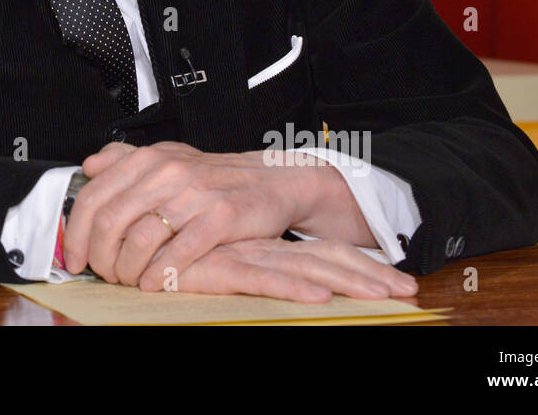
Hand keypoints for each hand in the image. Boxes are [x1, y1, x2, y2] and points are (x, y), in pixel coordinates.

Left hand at [62, 140, 414, 297]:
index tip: (74, 256)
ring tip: (127, 280)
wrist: (274, 180)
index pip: (94, 196)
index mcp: (149, 159)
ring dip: (126, 270)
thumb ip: (126, 159)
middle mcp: (167, 172)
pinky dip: (158, 274)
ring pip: (139, 239)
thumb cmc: (217, 177)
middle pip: (110, 221)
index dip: (77, 232)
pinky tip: (152, 283)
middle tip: (102, 273)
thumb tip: (90, 164)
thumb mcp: (169, 158)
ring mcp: (193, 194)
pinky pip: (177, 253)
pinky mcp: (219, 219)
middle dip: (99, 257)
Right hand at [165, 237, 416, 301]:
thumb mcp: (206, 257)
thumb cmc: (163, 245)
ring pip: (305, 269)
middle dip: (368, 276)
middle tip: (408, 293)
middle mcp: (258, 247)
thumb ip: (230, 260)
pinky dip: (293, 288)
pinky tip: (320, 300)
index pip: (317, 252)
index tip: (390, 280)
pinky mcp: (222, 265)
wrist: (129, 237)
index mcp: (260, 243)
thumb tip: (262, 266)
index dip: (356, 264)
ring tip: (389, 297)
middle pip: (324, 259)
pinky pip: (264, 279)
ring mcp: (243, 254)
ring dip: (350, 281)